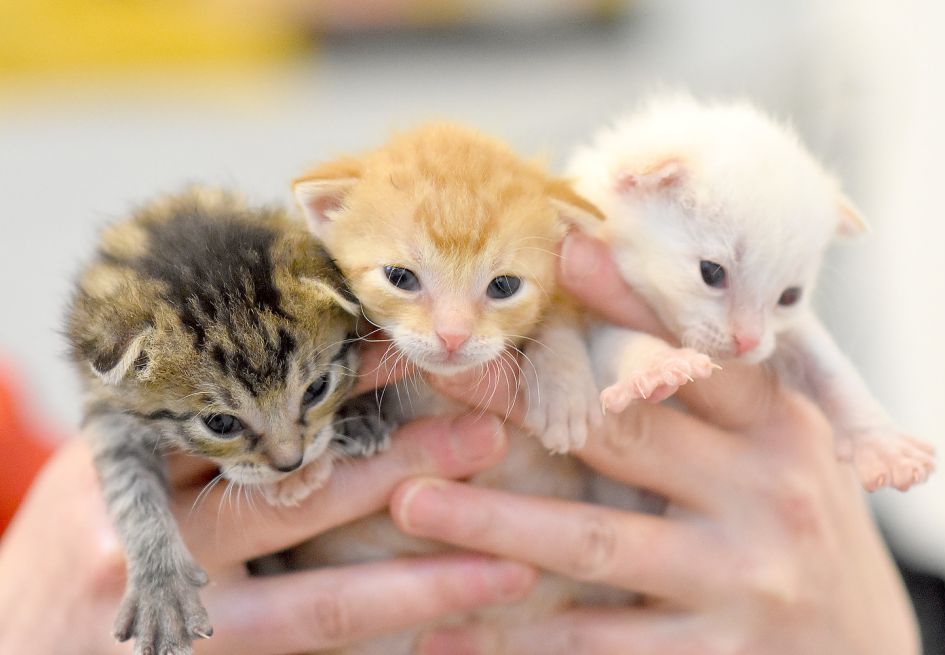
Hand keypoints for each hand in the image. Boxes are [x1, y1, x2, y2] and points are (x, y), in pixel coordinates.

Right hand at [0, 369, 535, 654]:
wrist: (12, 642)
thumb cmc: (73, 536)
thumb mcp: (114, 458)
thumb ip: (196, 418)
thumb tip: (304, 359)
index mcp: (140, 457)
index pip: (252, 405)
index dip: (340, 379)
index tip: (412, 352)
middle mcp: (162, 539)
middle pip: (299, 496)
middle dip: (401, 467)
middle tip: (486, 439)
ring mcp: (189, 618)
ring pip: (321, 601)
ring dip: (422, 582)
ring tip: (509, 566)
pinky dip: (386, 644)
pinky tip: (452, 637)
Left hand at [388, 232, 919, 654]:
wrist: (868, 651)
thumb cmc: (801, 528)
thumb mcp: (779, 450)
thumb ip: (712, 394)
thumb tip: (619, 297)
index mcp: (781, 430)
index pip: (699, 356)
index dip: (627, 305)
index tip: (558, 255)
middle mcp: (766, 497)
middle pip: (625, 437)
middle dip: (522, 405)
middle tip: (442, 374)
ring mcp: (741, 581)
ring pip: (595, 543)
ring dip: (495, 521)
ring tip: (412, 502)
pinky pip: (598, 644)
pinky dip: (518, 638)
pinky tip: (448, 633)